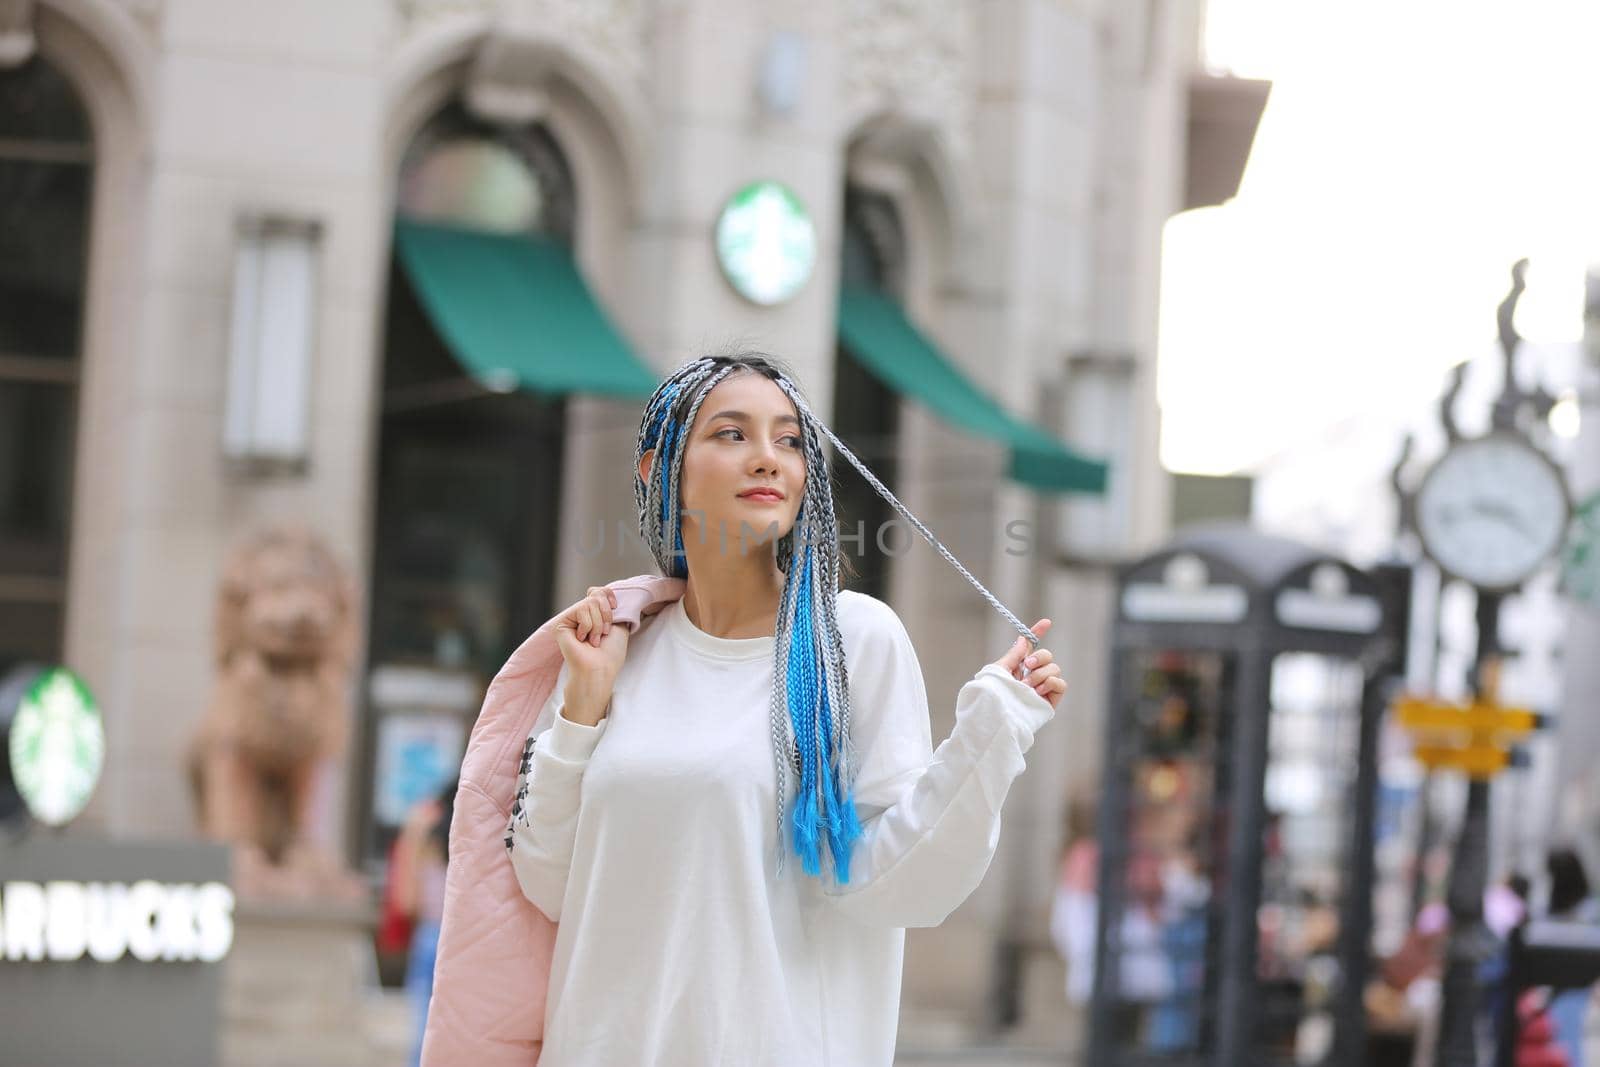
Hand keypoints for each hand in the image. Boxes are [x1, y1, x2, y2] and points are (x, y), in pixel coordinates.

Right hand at [554, 586, 630, 724]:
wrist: (600, 669)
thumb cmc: (611, 653)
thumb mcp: (619, 625)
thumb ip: (613, 608)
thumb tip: (610, 593)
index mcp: (594, 616)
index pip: (598, 591)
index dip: (608, 596)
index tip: (615, 608)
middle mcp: (581, 616)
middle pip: (596, 595)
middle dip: (606, 615)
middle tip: (603, 634)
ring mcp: (570, 619)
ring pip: (590, 602)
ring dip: (598, 624)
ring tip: (593, 640)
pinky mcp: (561, 623)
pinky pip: (581, 609)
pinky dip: (588, 625)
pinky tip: (582, 639)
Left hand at [991, 618, 1066, 710]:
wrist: (999, 714)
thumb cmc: (994, 694)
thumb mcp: (1000, 670)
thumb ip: (1014, 654)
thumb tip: (1024, 639)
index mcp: (1020, 666)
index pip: (1032, 647)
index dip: (1039, 633)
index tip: (1046, 623)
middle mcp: (1034, 674)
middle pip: (1047, 655)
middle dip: (1039, 658)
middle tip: (1027, 666)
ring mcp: (1044, 686)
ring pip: (1055, 668)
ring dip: (1040, 674)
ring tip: (1027, 686)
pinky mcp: (1051, 699)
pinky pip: (1061, 683)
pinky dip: (1051, 683)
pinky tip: (1038, 691)